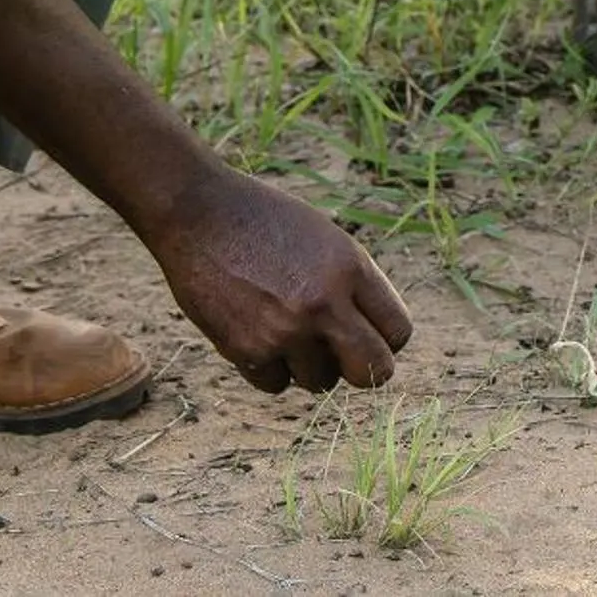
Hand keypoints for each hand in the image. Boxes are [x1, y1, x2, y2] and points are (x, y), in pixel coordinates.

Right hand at [150, 163, 414, 393]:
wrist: (198, 212)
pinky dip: (269, 367)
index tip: (367, 334)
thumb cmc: (265, 221)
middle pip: (373, 372)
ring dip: (307, 364)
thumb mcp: (325, 239)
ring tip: (283, 326)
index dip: (385, 339)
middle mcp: (324, 303)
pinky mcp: (246, 349)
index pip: (398, 333)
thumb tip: (375, 341)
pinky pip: (276, 384)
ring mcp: (285, 330)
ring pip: (319, 382)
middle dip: (361, 369)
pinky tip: (254, 331)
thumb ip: (353, 287)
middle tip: (342, 356)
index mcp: (350, 268)